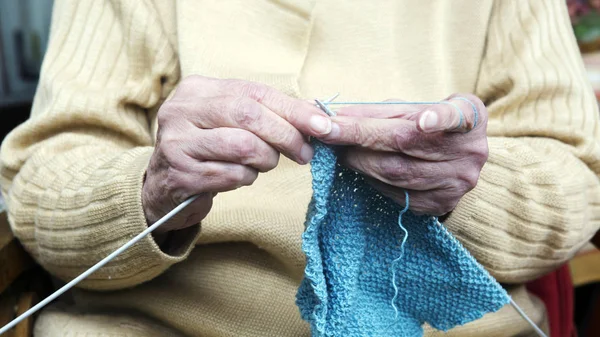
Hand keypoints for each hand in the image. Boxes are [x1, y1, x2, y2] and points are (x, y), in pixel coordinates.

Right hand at [143, 76, 332, 232]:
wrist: (164, 187)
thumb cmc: (207, 150)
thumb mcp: (230, 122)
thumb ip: (266, 113)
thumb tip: (316, 114)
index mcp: (197, 89)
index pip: (255, 92)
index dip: (293, 109)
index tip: (323, 125)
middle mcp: (181, 110)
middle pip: (249, 115)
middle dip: (286, 135)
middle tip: (304, 153)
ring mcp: (176, 143)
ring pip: (243, 146)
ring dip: (266, 160)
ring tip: (264, 164)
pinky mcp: (179, 175)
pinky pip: (232, 175)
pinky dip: (247, 178)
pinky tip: (240, 177)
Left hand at [318, 94, 487, 215]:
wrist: (454, 155)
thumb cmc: (426, 122)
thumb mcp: (412, 107)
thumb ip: (377, 111)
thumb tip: (333, 116)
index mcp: (471, 118)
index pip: (449, 116)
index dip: (437, 118)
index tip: (420, 121)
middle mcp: (471, 153)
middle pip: (409, 146)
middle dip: (362, 139)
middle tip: (330, 133)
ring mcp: (458, 183)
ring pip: (399, 175)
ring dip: (362, 162)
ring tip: (342, 152)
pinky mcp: (441, 204)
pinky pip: (399, 195)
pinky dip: (374, 180)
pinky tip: (363, 169)